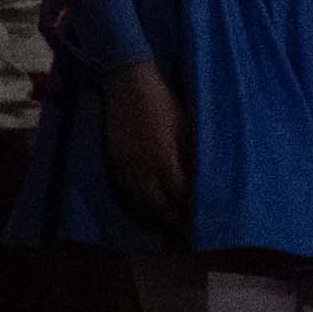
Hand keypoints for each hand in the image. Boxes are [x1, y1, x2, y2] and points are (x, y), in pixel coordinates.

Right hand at [101, 56, 193, 236]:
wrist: (127, 84)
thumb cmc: (163, 102)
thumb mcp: (185, 128)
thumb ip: (189, 156)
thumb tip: (197, 178)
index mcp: (164, 159)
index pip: (180, 196)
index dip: (190, 209)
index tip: (199, 216)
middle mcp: (143, 168)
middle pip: (158, 206)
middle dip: (172, 219)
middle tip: (184, 227)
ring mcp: (125, 165)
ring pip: (139, 202)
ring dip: (153, 215)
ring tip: (165, 222)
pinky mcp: (113, 160)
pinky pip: (124, 190)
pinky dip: (136, 202)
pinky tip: (145, 205)